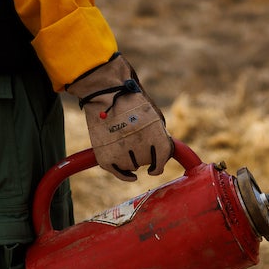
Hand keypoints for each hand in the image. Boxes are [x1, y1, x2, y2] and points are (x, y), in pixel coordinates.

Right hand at [66, 54, 173, 181]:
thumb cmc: (131, 101)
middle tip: (134, 141)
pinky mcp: (106, 157)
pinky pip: (118, 172)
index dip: (159, 164)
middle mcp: (140, 146)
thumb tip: (163, 154)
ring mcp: (122, 153)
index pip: (162, 158)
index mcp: (155, 134)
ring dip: (131, 160)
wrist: (105, 93)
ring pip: (132, 167)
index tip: (155, 168)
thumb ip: (159, 135)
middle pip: (145, 162)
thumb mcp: (153, 115)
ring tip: (124, 142)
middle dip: (142, 155)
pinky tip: (131, 175)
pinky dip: (125, 175)